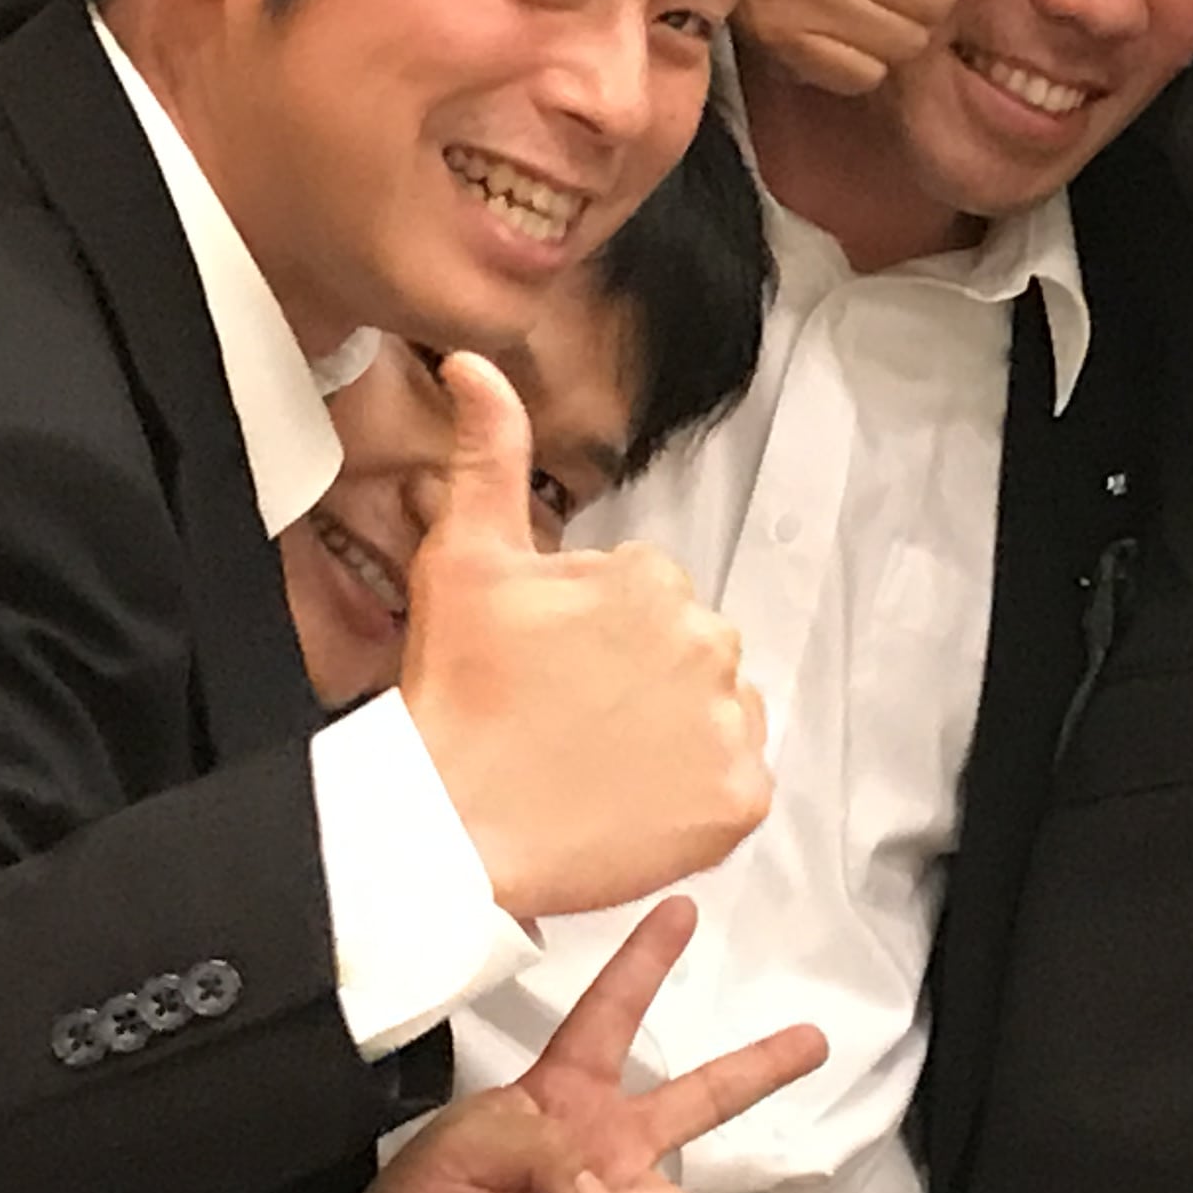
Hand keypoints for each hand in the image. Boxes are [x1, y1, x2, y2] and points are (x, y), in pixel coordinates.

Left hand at [316, 897, 827, 1192]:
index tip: (682, 910)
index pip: (611, 1015)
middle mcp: (601, 1142)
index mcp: (561, 1093)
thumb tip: (606, 1191)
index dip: (646, 962)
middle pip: (698, 1097)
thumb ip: (545, 1149)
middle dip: (759, 1066)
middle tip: (813, 1039)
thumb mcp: (465, 1145)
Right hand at [397, 352, 771, 917]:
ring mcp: (729, 725)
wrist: (452, 826)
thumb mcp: (464, 559)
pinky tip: (633, 801)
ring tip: (596, 762)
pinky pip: (736, 785)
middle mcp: (709, 640)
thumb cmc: (456, 695)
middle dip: (638, 677)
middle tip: (567, 718)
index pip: (645, 597)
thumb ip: (487, 453)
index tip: (549, 666)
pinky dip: (696, 797)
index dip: (592, 634)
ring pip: (717, 712)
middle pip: (688, 651)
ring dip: (672, 731)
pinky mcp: (739, 800)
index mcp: (652, 577)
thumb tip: (476, 365)